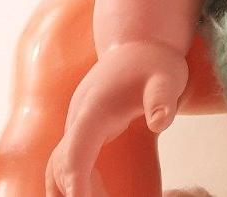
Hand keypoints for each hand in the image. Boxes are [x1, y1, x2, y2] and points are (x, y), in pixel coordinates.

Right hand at [45, 40, 188, 196]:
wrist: (141, 44)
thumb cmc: (156, 63)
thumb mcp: (167, 77)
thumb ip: (162, 99)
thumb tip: (159, 122)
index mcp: (94, 110)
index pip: (76, 153)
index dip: (75, 182)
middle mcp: (79, 120)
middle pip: (62, 165)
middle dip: (74, 192)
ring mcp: (78, 126)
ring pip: (59, 166)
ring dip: (72, 188)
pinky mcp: (84, 131)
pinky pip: (72, 163)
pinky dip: (78, 182)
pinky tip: (98, 194)